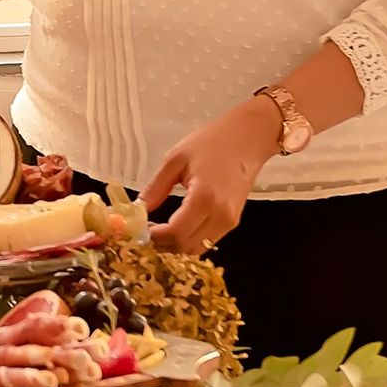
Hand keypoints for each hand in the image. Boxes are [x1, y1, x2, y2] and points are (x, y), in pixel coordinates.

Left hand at [142, 98, 278, 251]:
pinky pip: (208, 240)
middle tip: (143, 232)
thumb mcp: (175, 160)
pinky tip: (174, 227)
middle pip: (186, 246)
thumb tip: (138, 209)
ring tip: (157, 230)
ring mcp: (230, 220)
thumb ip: (155, 188)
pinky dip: (188, 239)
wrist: (248, 139)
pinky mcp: (234, 220)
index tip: (137, 230)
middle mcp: (221, 215)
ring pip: (198, 248)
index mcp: (205, 198)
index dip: (154, 237)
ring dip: (175, 245)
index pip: (176, 233)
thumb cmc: (212, 143)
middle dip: (161, 244)